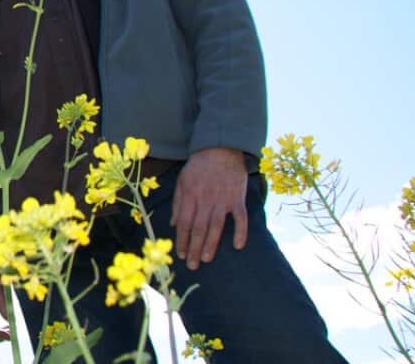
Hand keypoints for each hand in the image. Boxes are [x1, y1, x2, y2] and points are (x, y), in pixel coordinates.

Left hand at [171, 147, 248, 269]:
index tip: (180, 254)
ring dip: (211, 245)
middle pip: (199, 228)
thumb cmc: (198, 166)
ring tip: (206, 259)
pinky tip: (238, 246)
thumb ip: (178, 203)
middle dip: (194, 248)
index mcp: (190, 195)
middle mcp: (206, 199)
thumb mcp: (182, 180)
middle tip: (192, 265)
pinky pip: (241, 218)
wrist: (220, 148)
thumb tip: (174, 225)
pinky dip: (240, 232)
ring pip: (216, 227)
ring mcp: (223, 199)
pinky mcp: (238, 198)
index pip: (185, 223)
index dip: (182, 240)